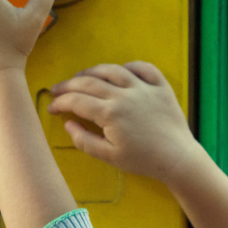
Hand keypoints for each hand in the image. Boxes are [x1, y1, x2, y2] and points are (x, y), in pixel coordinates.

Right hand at [47, 62, 197, 184]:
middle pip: (89, 82)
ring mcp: (143, 87)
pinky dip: (128, 66)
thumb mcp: (109, 157)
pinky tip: (119, 72)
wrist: (177, 158)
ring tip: (82, 77)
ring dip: (92, 71)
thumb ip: (84, 141)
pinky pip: (142, 67)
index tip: (50, 106)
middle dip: (69, 85)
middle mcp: (124, 94)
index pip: (77, 101)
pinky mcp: (160, 85)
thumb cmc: (142, 160)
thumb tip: (68, 124)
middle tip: (57, 89)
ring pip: (112, 70)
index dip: (60, 102)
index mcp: (110, 113)